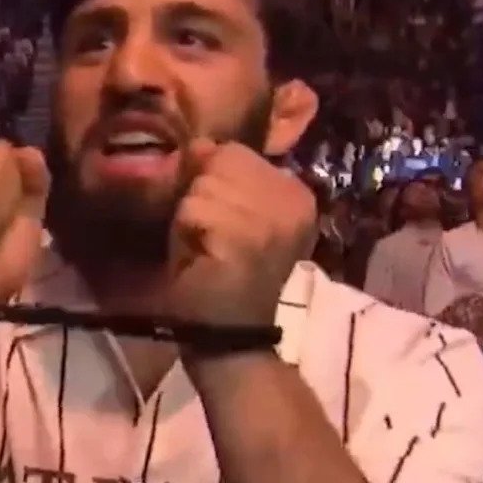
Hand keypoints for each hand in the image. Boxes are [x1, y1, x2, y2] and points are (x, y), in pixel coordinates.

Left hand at [168, 139, 316, 327]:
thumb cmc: (221, 274)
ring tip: (205, 249)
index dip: (214, 182)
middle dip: (202, 197)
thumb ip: (217, 173)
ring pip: (203, 184)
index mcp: (297, 193)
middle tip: (210, 239)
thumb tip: (199, 143)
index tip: (222, 225)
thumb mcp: (224, 212)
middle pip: (220, 160)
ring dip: (191, 217)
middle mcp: (294, 201)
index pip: (237, 152)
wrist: (229, 338)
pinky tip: (200, 258)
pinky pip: (195, 210)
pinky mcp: (247, 239)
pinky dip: (186, 233)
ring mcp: (273, 220)